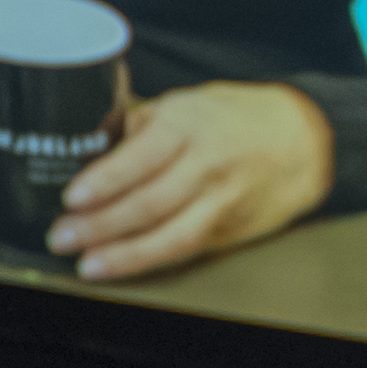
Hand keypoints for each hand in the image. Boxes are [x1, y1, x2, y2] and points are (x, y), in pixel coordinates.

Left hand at [50, 81, 335, 280]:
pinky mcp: (230, 230)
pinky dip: (148, 260)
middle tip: (62, 235)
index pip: (141, 158)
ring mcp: (222, 201)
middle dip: (100, 225)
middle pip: (150, 202)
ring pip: (169, 235)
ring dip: (122, 253)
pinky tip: (118, 264)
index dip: (104, 181)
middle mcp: (206, 165)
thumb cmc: (234, 117)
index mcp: (188, 125)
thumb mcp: (184, 103)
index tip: (71, 196)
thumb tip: (84, 140)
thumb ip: (137, 124)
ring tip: (86, 262)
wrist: (304, 139)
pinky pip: (185, 249)